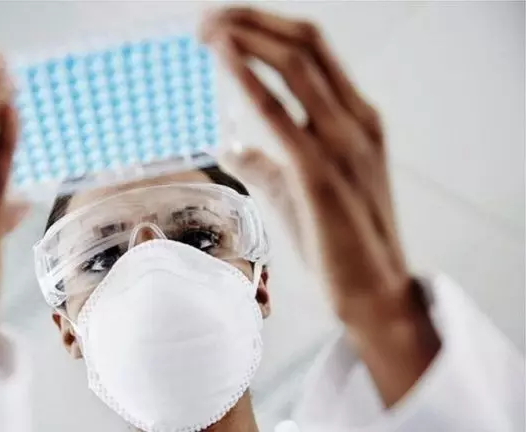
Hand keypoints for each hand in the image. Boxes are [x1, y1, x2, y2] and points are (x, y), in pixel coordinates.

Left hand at [201, 8, 439, 405]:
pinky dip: (250, 78)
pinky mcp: (320, 174)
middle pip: (304, 43)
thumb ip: (264, 162)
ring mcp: (343, 144)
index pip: (313, 49)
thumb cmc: (336, 238)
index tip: (226, 21)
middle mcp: (355, 120)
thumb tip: (230, 145)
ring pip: (296, 65)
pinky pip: (281, 114)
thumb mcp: (296, 189)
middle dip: (252, 20)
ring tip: (206, 27)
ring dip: (246, 37)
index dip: (267, 26)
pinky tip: (224, 56)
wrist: (371, 288)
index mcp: (357, 117)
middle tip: (205, 17)